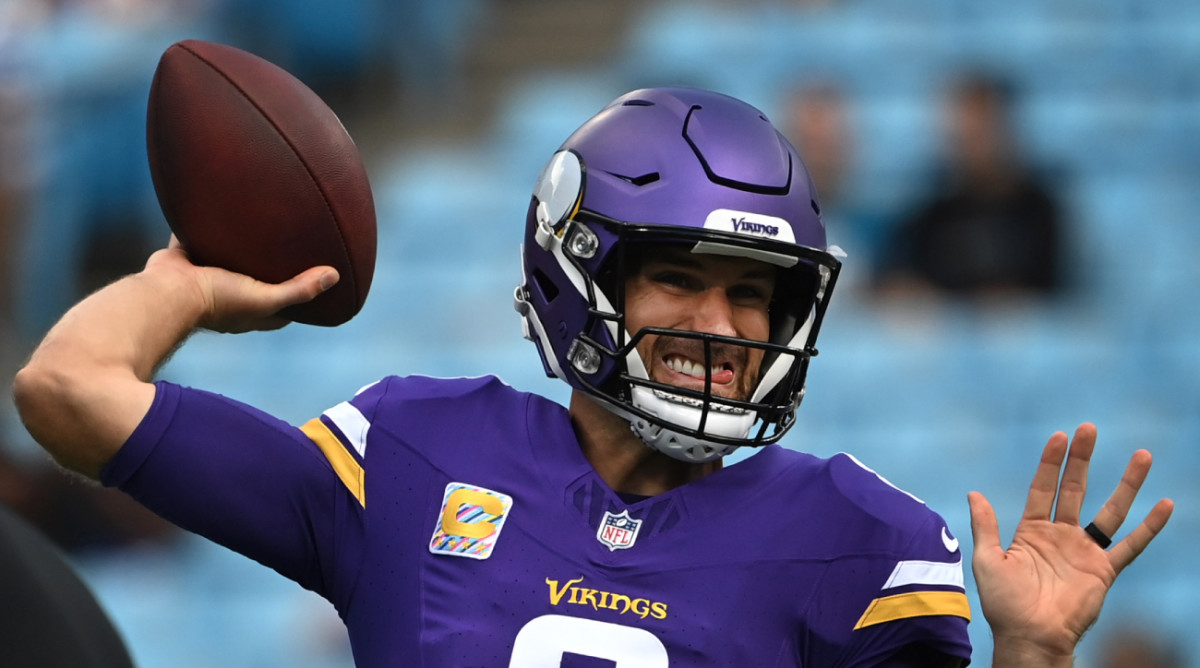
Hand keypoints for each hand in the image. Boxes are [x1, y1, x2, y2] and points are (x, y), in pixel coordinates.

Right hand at [145, 236, 338, 332]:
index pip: (282, 308)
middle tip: (290, 246)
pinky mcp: (186, 258)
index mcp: (249, 312)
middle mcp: (228, 296)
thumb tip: (334, 276)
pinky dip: (206, 225)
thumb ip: (298, 289)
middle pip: (256, 280)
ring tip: (258, 224)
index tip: (315, 280)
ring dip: (239, 247)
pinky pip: (198, 237)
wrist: (167, 291)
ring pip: (227, 258)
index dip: (299, 297)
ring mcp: (205, 277)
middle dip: (270, 267)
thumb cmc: (217, 301)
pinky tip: (219, 207)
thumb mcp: (265, 298)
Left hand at [969, 423, 1172, 664]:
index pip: (1043, 488)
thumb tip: (974, 493)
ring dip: (1126, 483)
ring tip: (1141, 455)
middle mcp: (1061, 536)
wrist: (1029, 636)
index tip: (1060, 435)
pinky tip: (1164, 504)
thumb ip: (985, 526)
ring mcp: (1084, 551)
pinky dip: (1149, 526)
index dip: (1050, 463)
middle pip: (1075, 489)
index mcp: (1031, 531)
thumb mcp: (988, 560)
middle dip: (1082, 459)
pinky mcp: (1104, 570)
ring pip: (1110, 510)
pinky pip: (1131, 545)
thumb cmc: (1004, 604)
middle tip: (1089, 428)